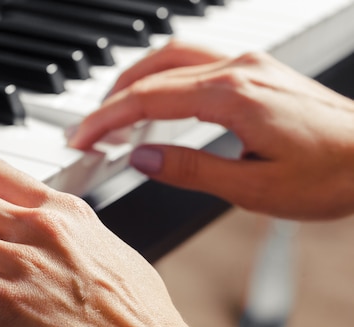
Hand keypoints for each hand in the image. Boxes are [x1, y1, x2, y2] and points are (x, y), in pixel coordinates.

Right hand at [68, 41, 353, 219]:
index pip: (147, 101)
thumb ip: (190, 169)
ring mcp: (249, 64)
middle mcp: (238, 70)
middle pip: (153, 72)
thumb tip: (142, 159)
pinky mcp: (258, 70)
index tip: (81, 139)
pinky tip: (158, 95)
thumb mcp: (252, 188)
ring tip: (114, 110)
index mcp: (232, 97)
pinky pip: (196, 60)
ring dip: (136, 80)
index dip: (106, 120)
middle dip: (111, 99)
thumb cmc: (330, 175)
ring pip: (173, 56)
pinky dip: (164, 75)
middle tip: (89, 129)